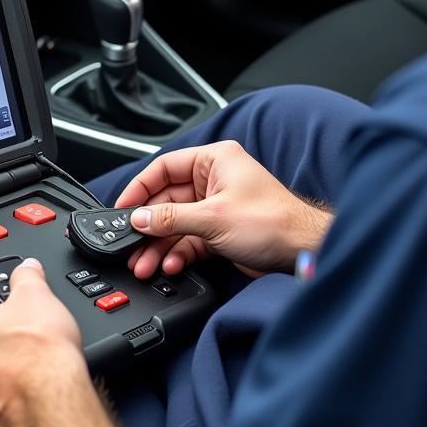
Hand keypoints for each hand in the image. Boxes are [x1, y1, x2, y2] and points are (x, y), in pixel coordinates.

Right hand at [115, 140, 331, 279]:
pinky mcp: (221, 231)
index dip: (140, 188)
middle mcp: (214, 180)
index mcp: (214, 161)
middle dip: (149, 226)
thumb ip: (171, 219)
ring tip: (145, 264)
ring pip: (177, 223)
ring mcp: (217, 206)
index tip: (123, 208)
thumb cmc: (273, 222)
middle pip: (167, 200)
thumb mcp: (213, 218)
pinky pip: (190, 239)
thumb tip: (140, 218)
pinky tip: (169, 265)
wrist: (302, 251)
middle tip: (131, 244)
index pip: (164, 168)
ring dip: (160, 244)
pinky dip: (178, 252)